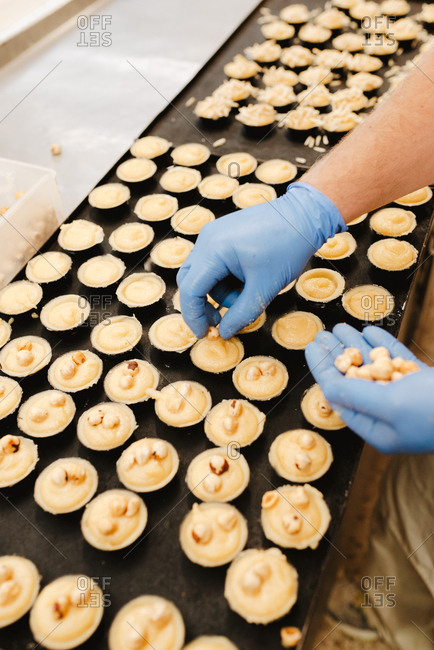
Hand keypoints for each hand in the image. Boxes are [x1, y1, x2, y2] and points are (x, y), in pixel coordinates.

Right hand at [177, 182, 345, 338]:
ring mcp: (212, 234)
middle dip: (203, 305)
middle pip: (190, 281)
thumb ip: (241, 314)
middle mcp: (207, 239)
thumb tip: (224, 333)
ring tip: (249, 291)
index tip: (204, 334)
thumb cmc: (287, 247)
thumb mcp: (264, 288)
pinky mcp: (221, 233)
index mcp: (214, 250)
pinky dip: (225, 277)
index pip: (190, 290)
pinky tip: (246, 279)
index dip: (194, 317)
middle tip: (221, 321)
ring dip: (221, 291)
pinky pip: (213, 262)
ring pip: (204, 274)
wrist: (303, 216)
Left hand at [305, 324, 433, 453]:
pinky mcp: (426, 385)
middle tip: (322, 334)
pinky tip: (371, 332)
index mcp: (378, 430)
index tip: (311, 348)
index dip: (323, 370)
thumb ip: (356, 395)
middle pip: (355, 381)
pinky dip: (384, 347)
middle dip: (337, 356)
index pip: (340, 396)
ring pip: (375, 369)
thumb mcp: (390, 404)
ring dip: (357, 346)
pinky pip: (399, 363)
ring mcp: (409, 400)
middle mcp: (391, 417)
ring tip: (340, 326)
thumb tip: (328, 386)